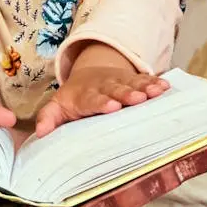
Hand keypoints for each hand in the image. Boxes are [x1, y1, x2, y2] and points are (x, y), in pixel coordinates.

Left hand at [35, 49, 168, 137]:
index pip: (91, 100)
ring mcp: (119, 82)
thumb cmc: (73, 98)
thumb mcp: (57, 106)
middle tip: (136, 99)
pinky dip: (155, 82)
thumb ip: (48, 118)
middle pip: (115, 90)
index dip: (101, 103)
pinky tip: (166, 87)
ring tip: (156, 92)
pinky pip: (145, 80)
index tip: (111, 107)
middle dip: (125, 94)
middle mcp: (103, 87)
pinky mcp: (132, 80)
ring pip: (132, 84)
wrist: (88, 73)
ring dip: (144, 88)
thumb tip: (40, 133)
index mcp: (84, 96)